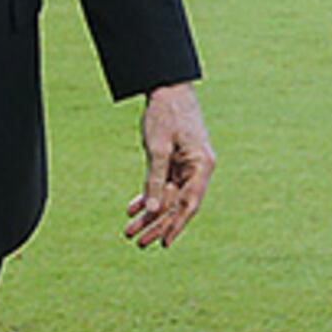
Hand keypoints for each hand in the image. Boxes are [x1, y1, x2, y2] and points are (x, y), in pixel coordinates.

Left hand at [126, 83, 213, 249]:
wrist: (167, 88)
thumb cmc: (166, 114)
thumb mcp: (157, 148)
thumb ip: (155, 179)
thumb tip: (153, 209)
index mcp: (201, 165)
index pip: (190, 203)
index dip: (177, 225)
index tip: (164, 243)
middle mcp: (197, 169)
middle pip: (177, 204)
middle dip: (157, 225)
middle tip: (138, 243)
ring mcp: (186, 166)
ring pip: (167, 197)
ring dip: (148, 214)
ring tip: (130, 232)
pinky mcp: (175, 162)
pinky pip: (162, 185)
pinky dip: (147, 196)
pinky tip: (132, 209)